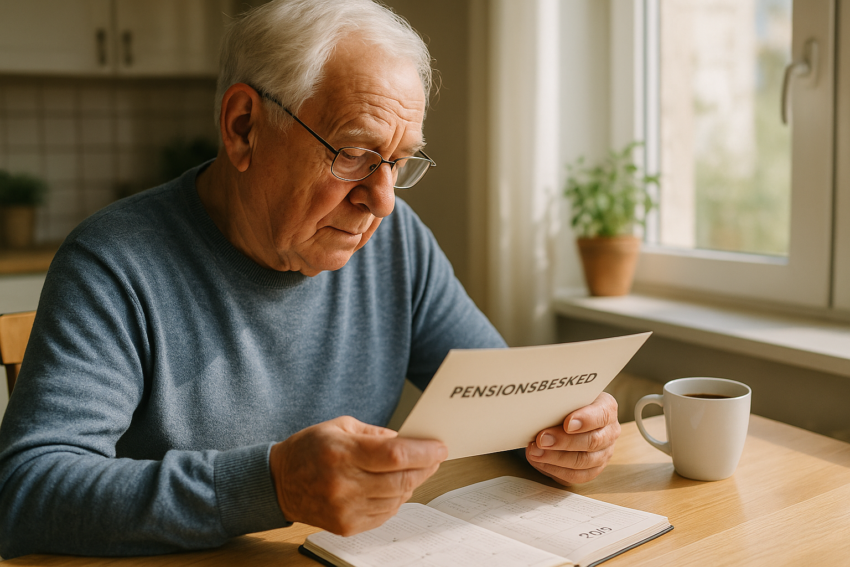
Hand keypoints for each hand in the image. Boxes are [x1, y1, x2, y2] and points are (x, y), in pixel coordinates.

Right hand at [269, 416, 447, 535]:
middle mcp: (343, 483)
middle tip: (433, 458)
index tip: (439, 448)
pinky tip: (391, 488)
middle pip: (401, 480)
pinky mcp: (346, 526)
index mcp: (342, 452)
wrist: (279, 482)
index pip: (394, 454)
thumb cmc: (309, 449)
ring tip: (411, 471)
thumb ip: (376, 434)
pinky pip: (385, 514)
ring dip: (411, 484)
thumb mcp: (340, 426)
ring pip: (397, 499)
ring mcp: (345, 509)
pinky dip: (395, 500)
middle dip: (425, 468)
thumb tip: (408, 441)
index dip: (423, 452)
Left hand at [525, 392, 620, 484]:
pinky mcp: (592, 469)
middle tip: (542, 439)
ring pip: (583, 462)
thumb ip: (562, 401)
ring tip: (535, 452)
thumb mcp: (567, 396)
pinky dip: (555, 470)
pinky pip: (576, 476)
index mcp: (607, 409)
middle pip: (592, 442)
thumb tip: (542, 410)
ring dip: (556, 458)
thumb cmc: (568, 403)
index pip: (601, 415)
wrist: (568, 414)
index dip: (585, 420)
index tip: (567, 424)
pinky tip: (540, 461)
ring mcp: (603, 453)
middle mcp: (610, 432)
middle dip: (564, 441)